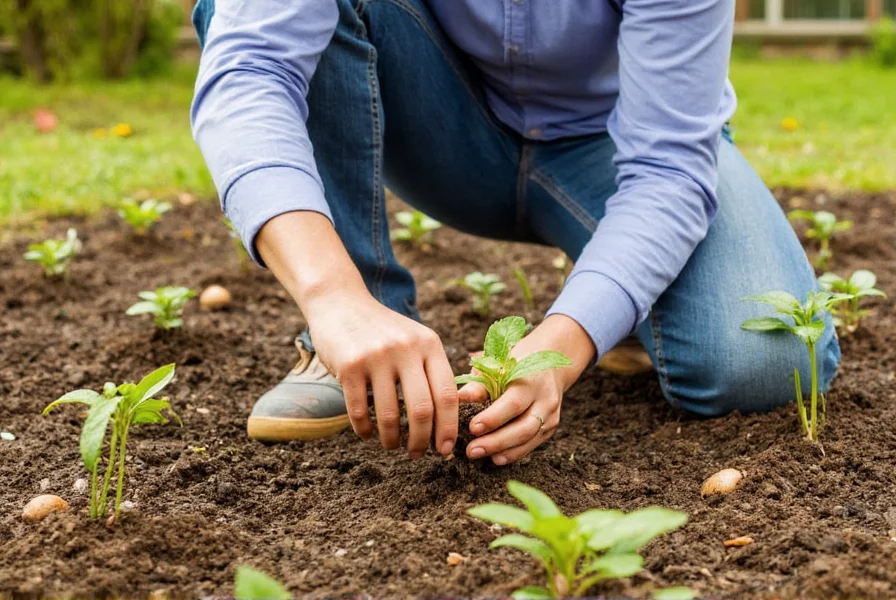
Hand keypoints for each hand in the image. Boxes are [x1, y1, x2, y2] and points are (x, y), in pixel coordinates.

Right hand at [255, 211, 457, 457]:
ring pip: (390, 415)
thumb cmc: (383, 329)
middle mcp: (406, 349)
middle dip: (422, 441)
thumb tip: (449, 419)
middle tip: (417, 454)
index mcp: (429, 345)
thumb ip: (432, 370)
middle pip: (422, 410)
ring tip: (391, 445)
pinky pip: (359, 410)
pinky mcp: (349, 365)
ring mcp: (377, 356)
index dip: (449, 427)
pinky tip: (368, 434)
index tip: (447, 449)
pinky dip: (365, 430)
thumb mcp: (416, 339)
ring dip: (391, 440)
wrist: (341, 302)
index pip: (448, 394)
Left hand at [459, 315, 593, 464]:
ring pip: (530, 439)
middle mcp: (545, 399)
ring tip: (479, 455)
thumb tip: (459, 397)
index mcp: (531, 379)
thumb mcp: (498, 365)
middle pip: (524, 427)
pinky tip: (496, 458)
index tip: (472, 428)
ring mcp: (551, 415)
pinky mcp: (551, 427)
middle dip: (496, 442)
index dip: (493, 418)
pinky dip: (514, 453)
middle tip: (471, 450)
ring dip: (504, 451)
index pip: (513, 403)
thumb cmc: (516, 363)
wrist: (551, 364)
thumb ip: (480, 383)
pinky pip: (533, 444)